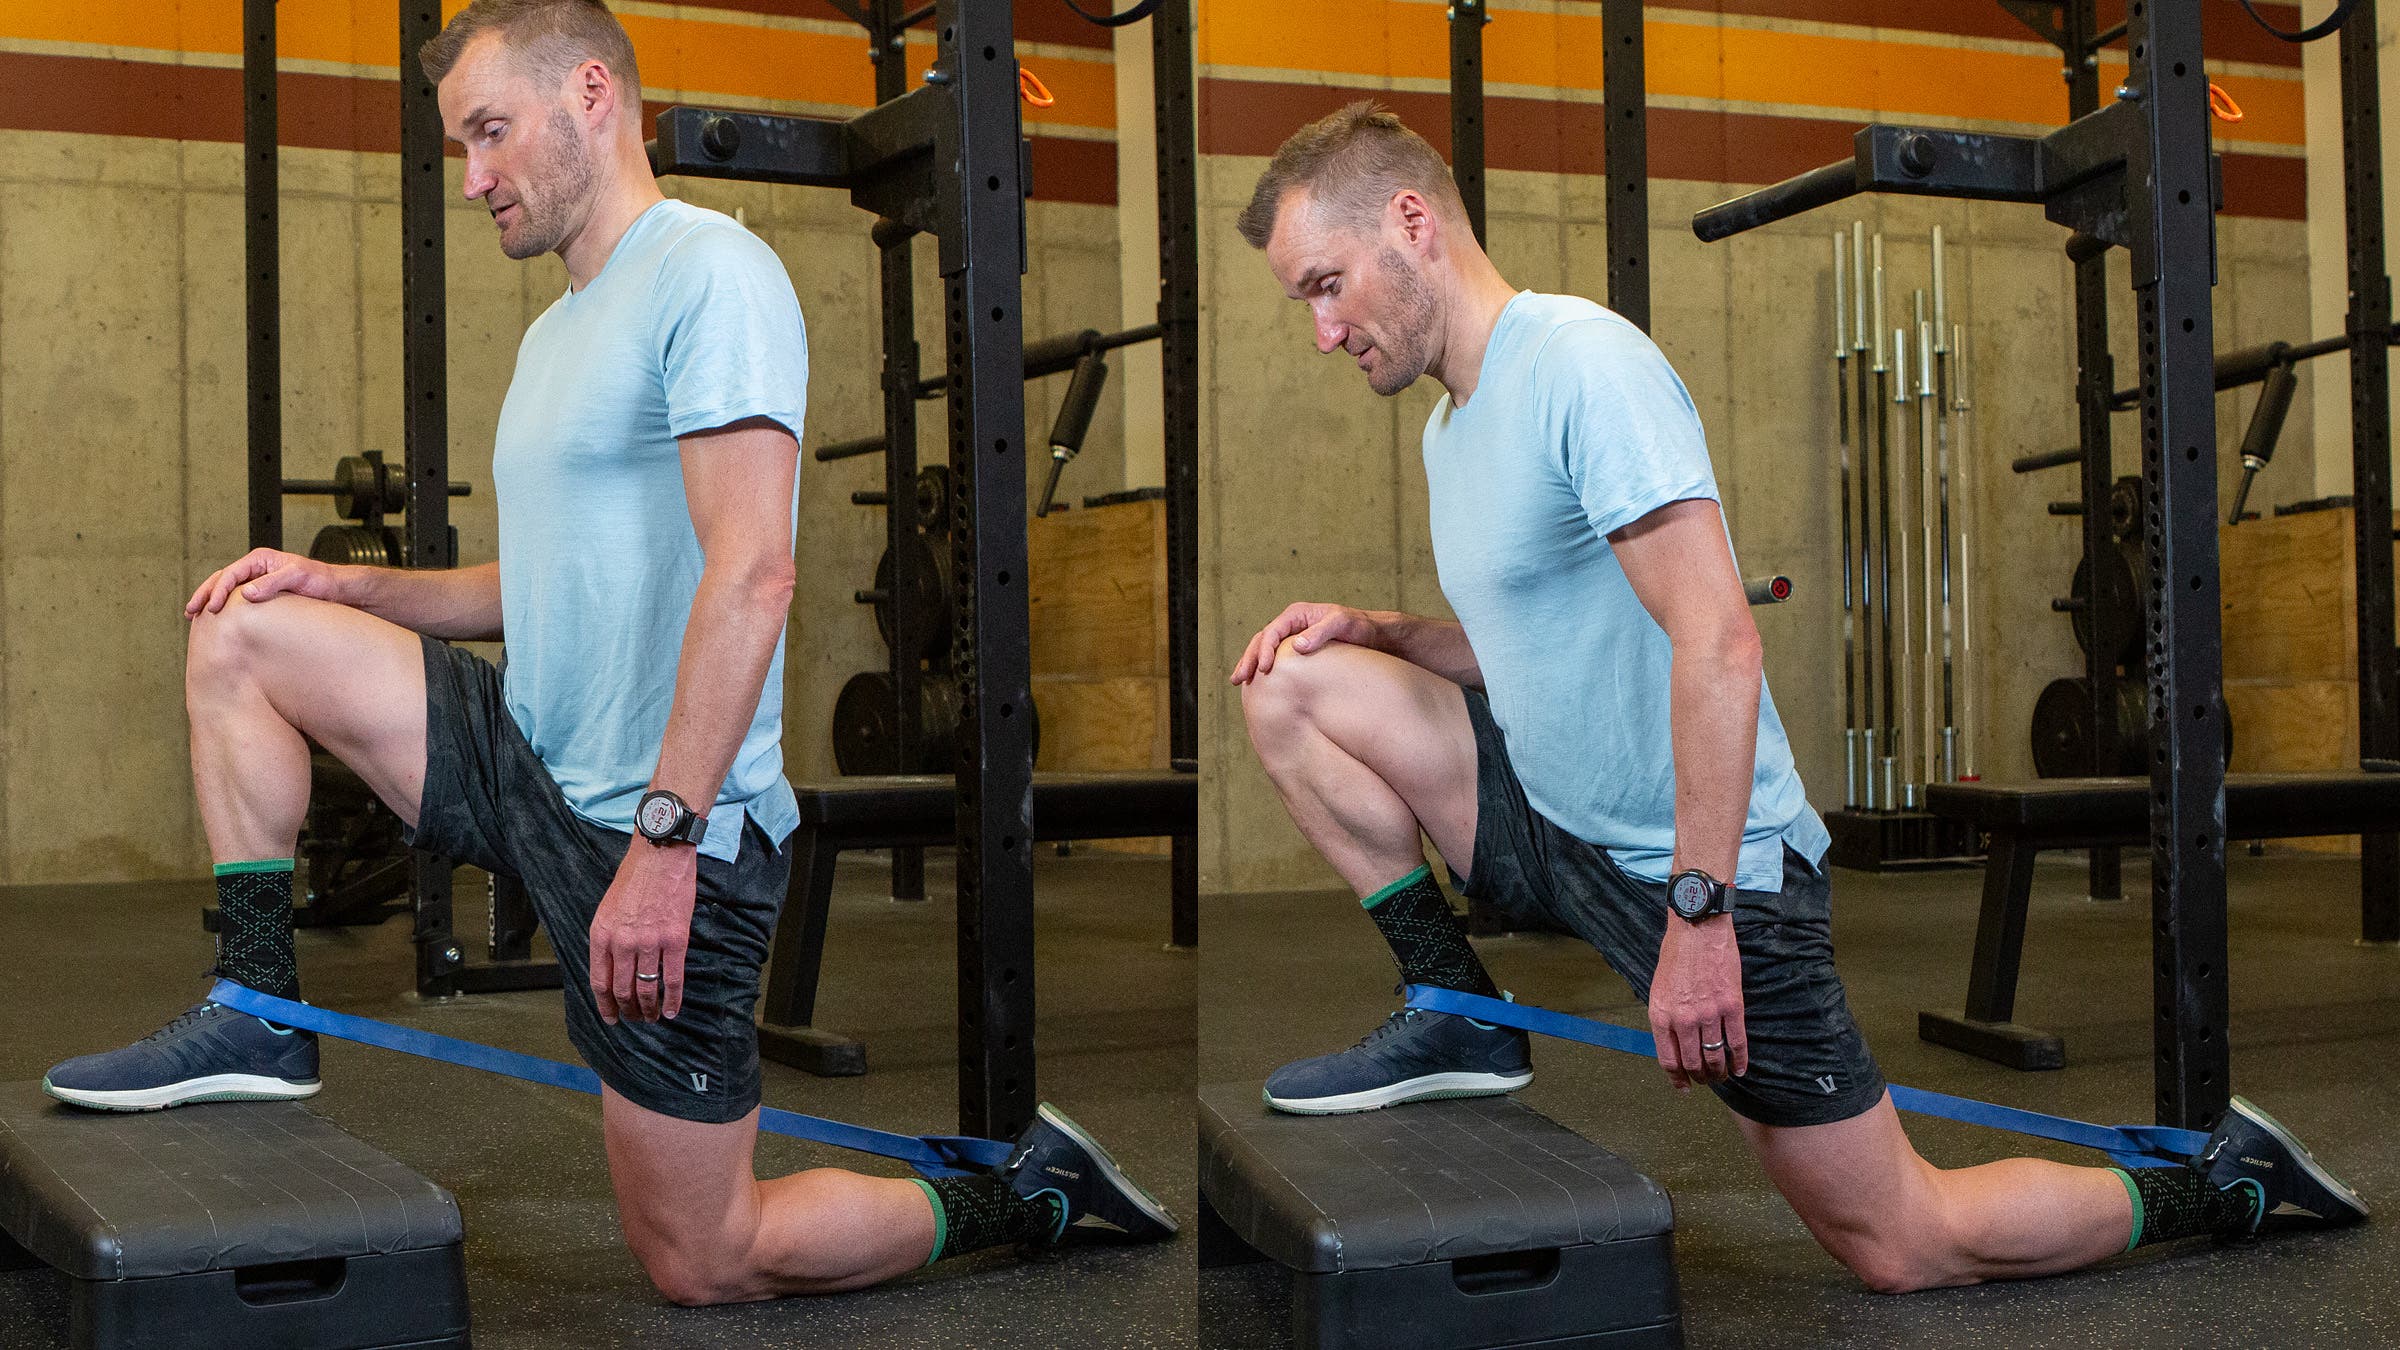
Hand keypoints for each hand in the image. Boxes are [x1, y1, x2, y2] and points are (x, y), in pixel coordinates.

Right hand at [186, 548, 347, 617]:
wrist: (335, 588)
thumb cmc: (319, 580)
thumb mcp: (297, 577)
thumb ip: (272, 583)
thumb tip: (245, 593)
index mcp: (260, 559)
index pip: (231, 574)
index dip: (218, 590)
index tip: (212, 608)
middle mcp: (256, 568)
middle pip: (221, 579)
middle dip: (204, 594)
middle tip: (190, 611)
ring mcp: (257, 580)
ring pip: (225, 589)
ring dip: (209, 600)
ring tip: (193, 616)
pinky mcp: (261, 593)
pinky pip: (236, 599)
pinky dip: (223, 607)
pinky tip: (215, 618)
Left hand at [590, 842, 698, 1022]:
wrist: (660, 855)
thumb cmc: (635, 878)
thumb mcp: (607, 909)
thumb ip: (607, 940)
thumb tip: (614, 969)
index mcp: (601, 935)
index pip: (600, 982)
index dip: (605, 1006)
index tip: (611, 1018)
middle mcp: (622, 943)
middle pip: (623, 990)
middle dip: (628, 1011)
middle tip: (635, 1019)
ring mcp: (649, 942)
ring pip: (647, 990)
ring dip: (649, 1010)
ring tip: (653, 1017)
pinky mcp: (675, 940)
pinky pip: (673, 979)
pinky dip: (673, 1000)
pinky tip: (673, 1010)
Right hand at [1229, 602, 1379, 683]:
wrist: (1373, 636)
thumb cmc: (1359, 628)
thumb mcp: (1343, 625)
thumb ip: (1321, 632)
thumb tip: (1298, 646)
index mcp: (1297, 615)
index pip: (1272, 631)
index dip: (1265, 650)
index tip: (1264, 669)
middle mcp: (1291, 625)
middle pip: (1261, 640)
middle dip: (1248, 659)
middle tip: (1239, 679)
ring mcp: (1292, 638)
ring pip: (1263, 649)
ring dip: (1250, 665)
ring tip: (1238, 682)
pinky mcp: (1296, 652)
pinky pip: (1275, 659)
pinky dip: (1262, 669)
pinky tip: (1257, 684)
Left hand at [1648, 916, 1747, 1090]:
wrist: (1698, 928)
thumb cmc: (1676, 955)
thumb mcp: (1659, 989)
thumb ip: (1666, 1017)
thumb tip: (1674, 1044)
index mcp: (1661, 1015)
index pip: (1669, 1060)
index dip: (1678, 1079)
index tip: (1684, 1088)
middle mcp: (1683, 1019)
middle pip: (1693, 1064)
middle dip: (1700, 1078)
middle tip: (1707, 1081)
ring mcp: (1708, 1014)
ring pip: (1715, 1057)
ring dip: (1719, 1073)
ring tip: (1722, 1076)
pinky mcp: (1732, 1006)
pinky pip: (1737, 1043)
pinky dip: (1739, 1060)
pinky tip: (1740, 1068)